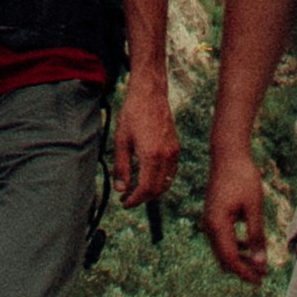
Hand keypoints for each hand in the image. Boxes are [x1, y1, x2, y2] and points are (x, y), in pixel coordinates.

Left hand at [113, 76, 178, 207]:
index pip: (146, 189)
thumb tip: (121, 189)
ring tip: (137, 190)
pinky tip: (149, 177)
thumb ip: (121, 167)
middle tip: (128, 198)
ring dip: (153, 191)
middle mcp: (166, 156)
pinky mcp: (176, 147)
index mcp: (151, 155)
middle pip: (157, 189)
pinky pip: (172, 171)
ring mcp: (173, 151)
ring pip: (167, 182)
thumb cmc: (133, 114)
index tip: (125, 203)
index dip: (135, 200)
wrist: (149, 94)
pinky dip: (161, 180)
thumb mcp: (121, 141)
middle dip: (143, 198)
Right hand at [201, 140, 273, 285]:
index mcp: (217, 225)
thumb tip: (259, 263)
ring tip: (259, 264)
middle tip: (263, 276)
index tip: (261, 280)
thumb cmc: (243, 177)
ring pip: (222, 251)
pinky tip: (249, 246)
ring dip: (239, 260)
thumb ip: (256, 236)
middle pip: (224, 259)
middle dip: (242, 270)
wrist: (228, 154)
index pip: (230, 259)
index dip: (245, 273)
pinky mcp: (213, 217)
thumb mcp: (254, 207)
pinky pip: (222, 240)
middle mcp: (209, 226)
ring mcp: (209, 222)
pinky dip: (235, 248)